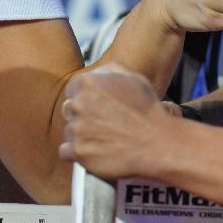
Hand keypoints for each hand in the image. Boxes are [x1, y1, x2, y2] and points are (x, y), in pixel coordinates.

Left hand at [59, 63, 173, 179]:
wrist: (156, 142)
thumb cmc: (147, 110)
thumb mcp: (134, 78)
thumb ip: (109, 70)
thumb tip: (96, 74)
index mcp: (89, 83)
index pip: (73, 89)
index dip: (85, 97)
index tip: (96, 106)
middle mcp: (79, 104)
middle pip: (69, 110)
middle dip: (83, 115)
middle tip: (103, 123)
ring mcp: (77, 129)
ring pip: (69, 130)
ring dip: (82, 134)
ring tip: (104, 137)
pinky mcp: (78, 151)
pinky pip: (66, 151)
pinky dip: (77, 152)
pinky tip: (95, 150)